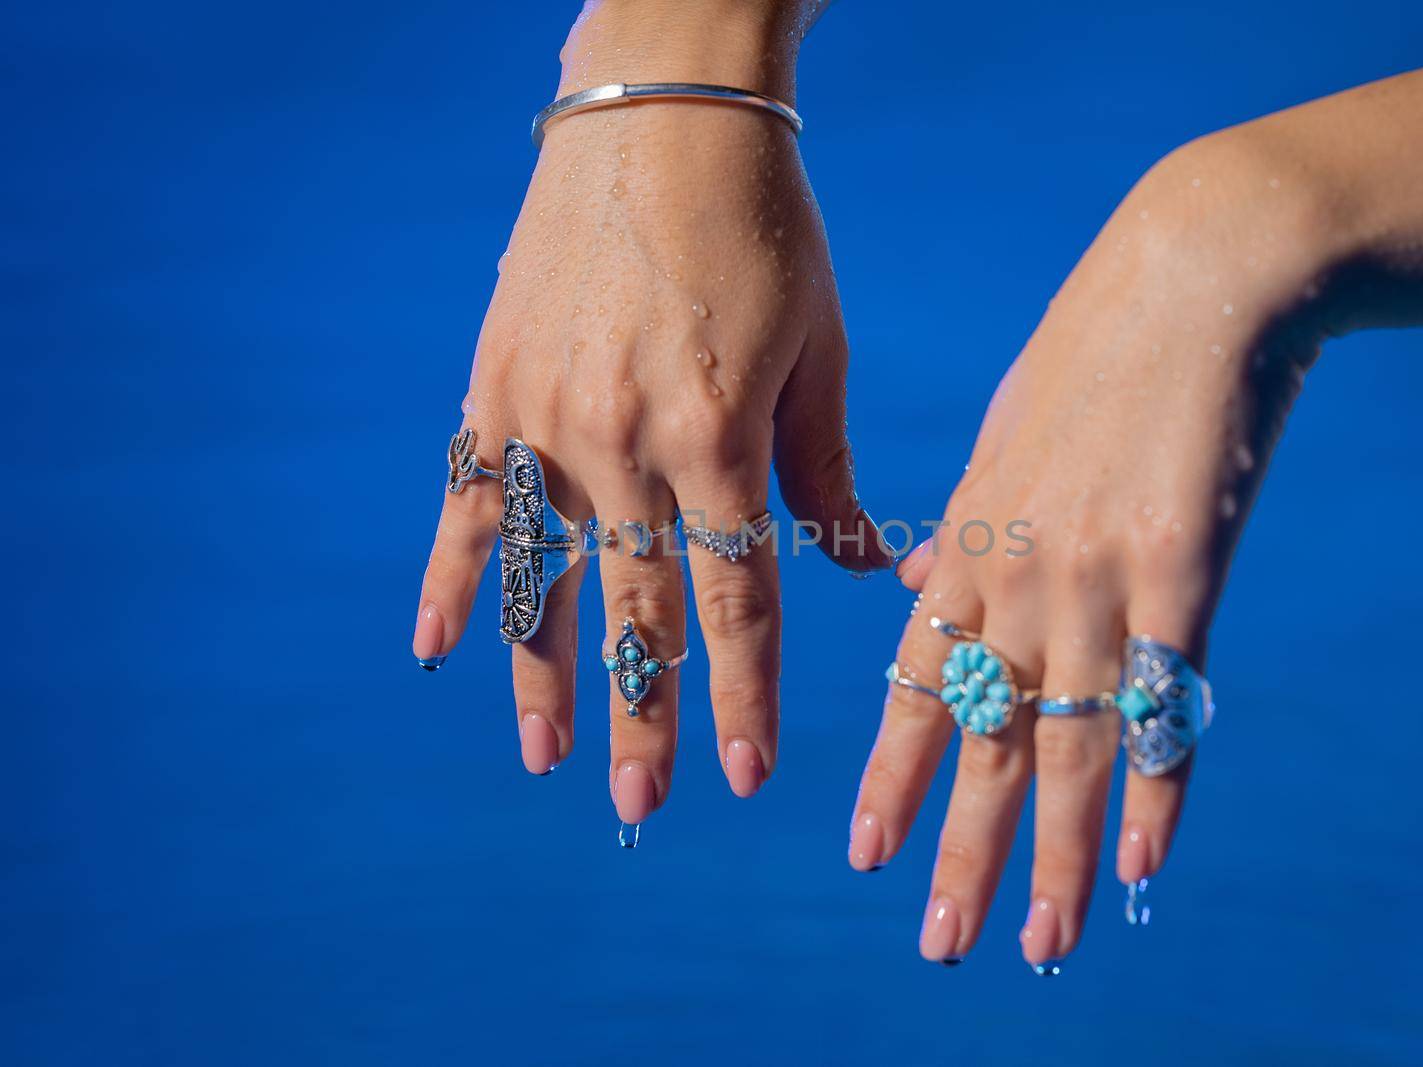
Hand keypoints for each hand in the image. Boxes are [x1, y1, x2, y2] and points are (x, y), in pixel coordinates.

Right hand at [413, 0, 886, 829]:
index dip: (744, 695)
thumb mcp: (817, 348)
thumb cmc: (767, 227)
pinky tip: (438, 652)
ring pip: (547, 575)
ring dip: (546, 675)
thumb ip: (823, 468)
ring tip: (547, 761)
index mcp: (719, 435)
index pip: (736, 601)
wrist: (664, 109)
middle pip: (638, 609)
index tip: (746, 777)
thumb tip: (864, 569)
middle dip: (647, 715)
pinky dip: (454, 578)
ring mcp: (546, 416)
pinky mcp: (494, 385)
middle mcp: (624, 440)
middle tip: (647, 801)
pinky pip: (469, 502)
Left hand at [849, 7, 1422, 966]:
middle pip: (983, 739)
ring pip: (1066, 743)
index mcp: (969, 545)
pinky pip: (1158, 702)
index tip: (864, 850)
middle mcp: (1015, 577)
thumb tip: (914, 586)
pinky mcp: (1178, 567)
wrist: (1196, 272)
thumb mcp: (1004, 435)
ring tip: (1042, 939)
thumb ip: (960, 527)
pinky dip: (1151, 787)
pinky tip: (1140, 861)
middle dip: (959, 848)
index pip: (913, 686)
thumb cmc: (1099, 350)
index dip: (893, 773)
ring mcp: (1092, 577)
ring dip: (1053, 852)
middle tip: (940, 941)